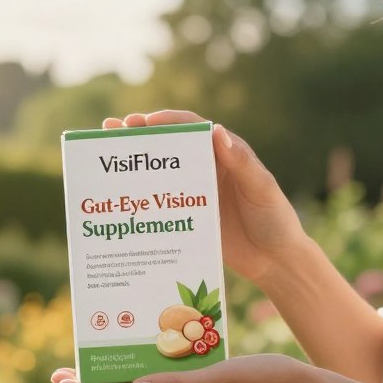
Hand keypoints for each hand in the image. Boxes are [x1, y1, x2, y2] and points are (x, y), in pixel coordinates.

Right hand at [105, 111, 308, 284]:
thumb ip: (242, 163)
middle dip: (139, 135)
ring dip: (134, 165)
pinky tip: (120, 201)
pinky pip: (161, 205)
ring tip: (106, 157)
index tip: (142, 122)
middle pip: (168, 146)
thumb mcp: (262, 189)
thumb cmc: (276, 220)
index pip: (192, 127)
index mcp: (224, 153)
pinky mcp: (187, 218)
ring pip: (159, 173)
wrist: (276, 261)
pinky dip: (141, 200)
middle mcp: (206, 168)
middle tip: (110, 129)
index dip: (166, 121)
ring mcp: (194, 193)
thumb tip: (217, 132)